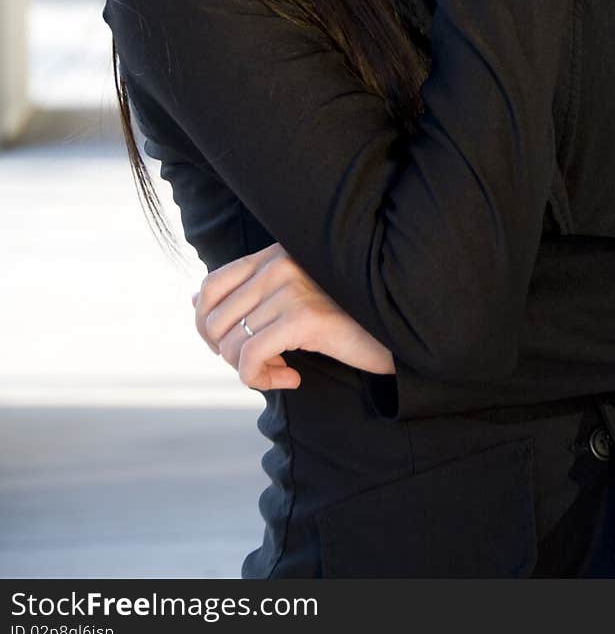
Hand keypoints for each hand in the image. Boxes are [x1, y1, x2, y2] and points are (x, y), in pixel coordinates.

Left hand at [191, 242, 394, 390]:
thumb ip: (250, 292)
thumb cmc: (348, 315)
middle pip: (212, 321)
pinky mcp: (304, 318)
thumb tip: (194, 300)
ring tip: (281, 371)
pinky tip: (292, 379)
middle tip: (262, 366)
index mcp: (275, 253)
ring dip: (250, 372)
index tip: (232, 348)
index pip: (210, 286)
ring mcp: (291, 288)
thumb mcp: (295, 295)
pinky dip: (261, 380)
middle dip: (229, 355)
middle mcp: (279, 263)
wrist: (400, 326)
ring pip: (230, 345)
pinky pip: (250, 361)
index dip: (206, 326)